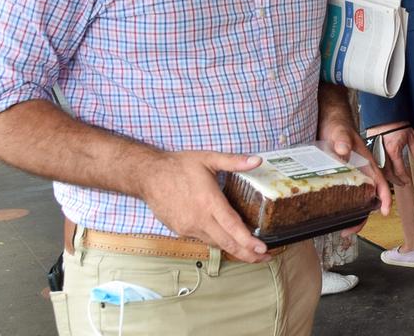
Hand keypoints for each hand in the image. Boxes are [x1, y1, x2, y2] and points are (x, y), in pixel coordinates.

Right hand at [138, 150, 271, 262]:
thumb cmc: (179, 166)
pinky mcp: (180, 230)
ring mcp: (188, 227)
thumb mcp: (208, 158)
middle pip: (227, 243)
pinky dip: (218, 242)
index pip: (232, 227)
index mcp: (209, 202)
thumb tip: (258, 160)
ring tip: (251, 252)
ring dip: (234, 250)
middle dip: (248, 254)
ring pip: (215, 244)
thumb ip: (234, 161)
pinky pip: (204, 239)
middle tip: (265, 256)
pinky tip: (228, 240)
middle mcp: (199, 219)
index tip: (263, 249)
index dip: (248, 241)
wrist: (148, 176)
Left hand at [321, 116, 391, 221]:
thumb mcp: (339, 131)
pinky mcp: (341, 174)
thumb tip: (345, 151)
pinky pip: (346, 192)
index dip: (385, 196)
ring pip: (358, 196)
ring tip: (344, 227)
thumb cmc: (337, 125)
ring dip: (354, 212)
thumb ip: (343, 140)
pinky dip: (344, 204)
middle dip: (364, 214)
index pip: (380, 181)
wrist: (329, 120)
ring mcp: (352, 173)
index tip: (386, 211)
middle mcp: (361, 170)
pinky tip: (335, 212)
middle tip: (351, 230)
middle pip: (370, 195)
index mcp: (365, 162)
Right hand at [367, 121, 413, 188]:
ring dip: (387, 177)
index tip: (408, 181)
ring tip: (395, 179)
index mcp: (393, 150)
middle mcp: (382, 153)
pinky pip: (374, 163)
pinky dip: (380, 169)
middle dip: (396, 181)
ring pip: (380, 170)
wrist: (385, 114)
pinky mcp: (370, 148)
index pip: (399, 170)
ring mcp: (374, 151)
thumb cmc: (397, 123)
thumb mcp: (410, 135)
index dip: (404, 178)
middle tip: (402, 184)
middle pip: (388, 173)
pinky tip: (385, 171)